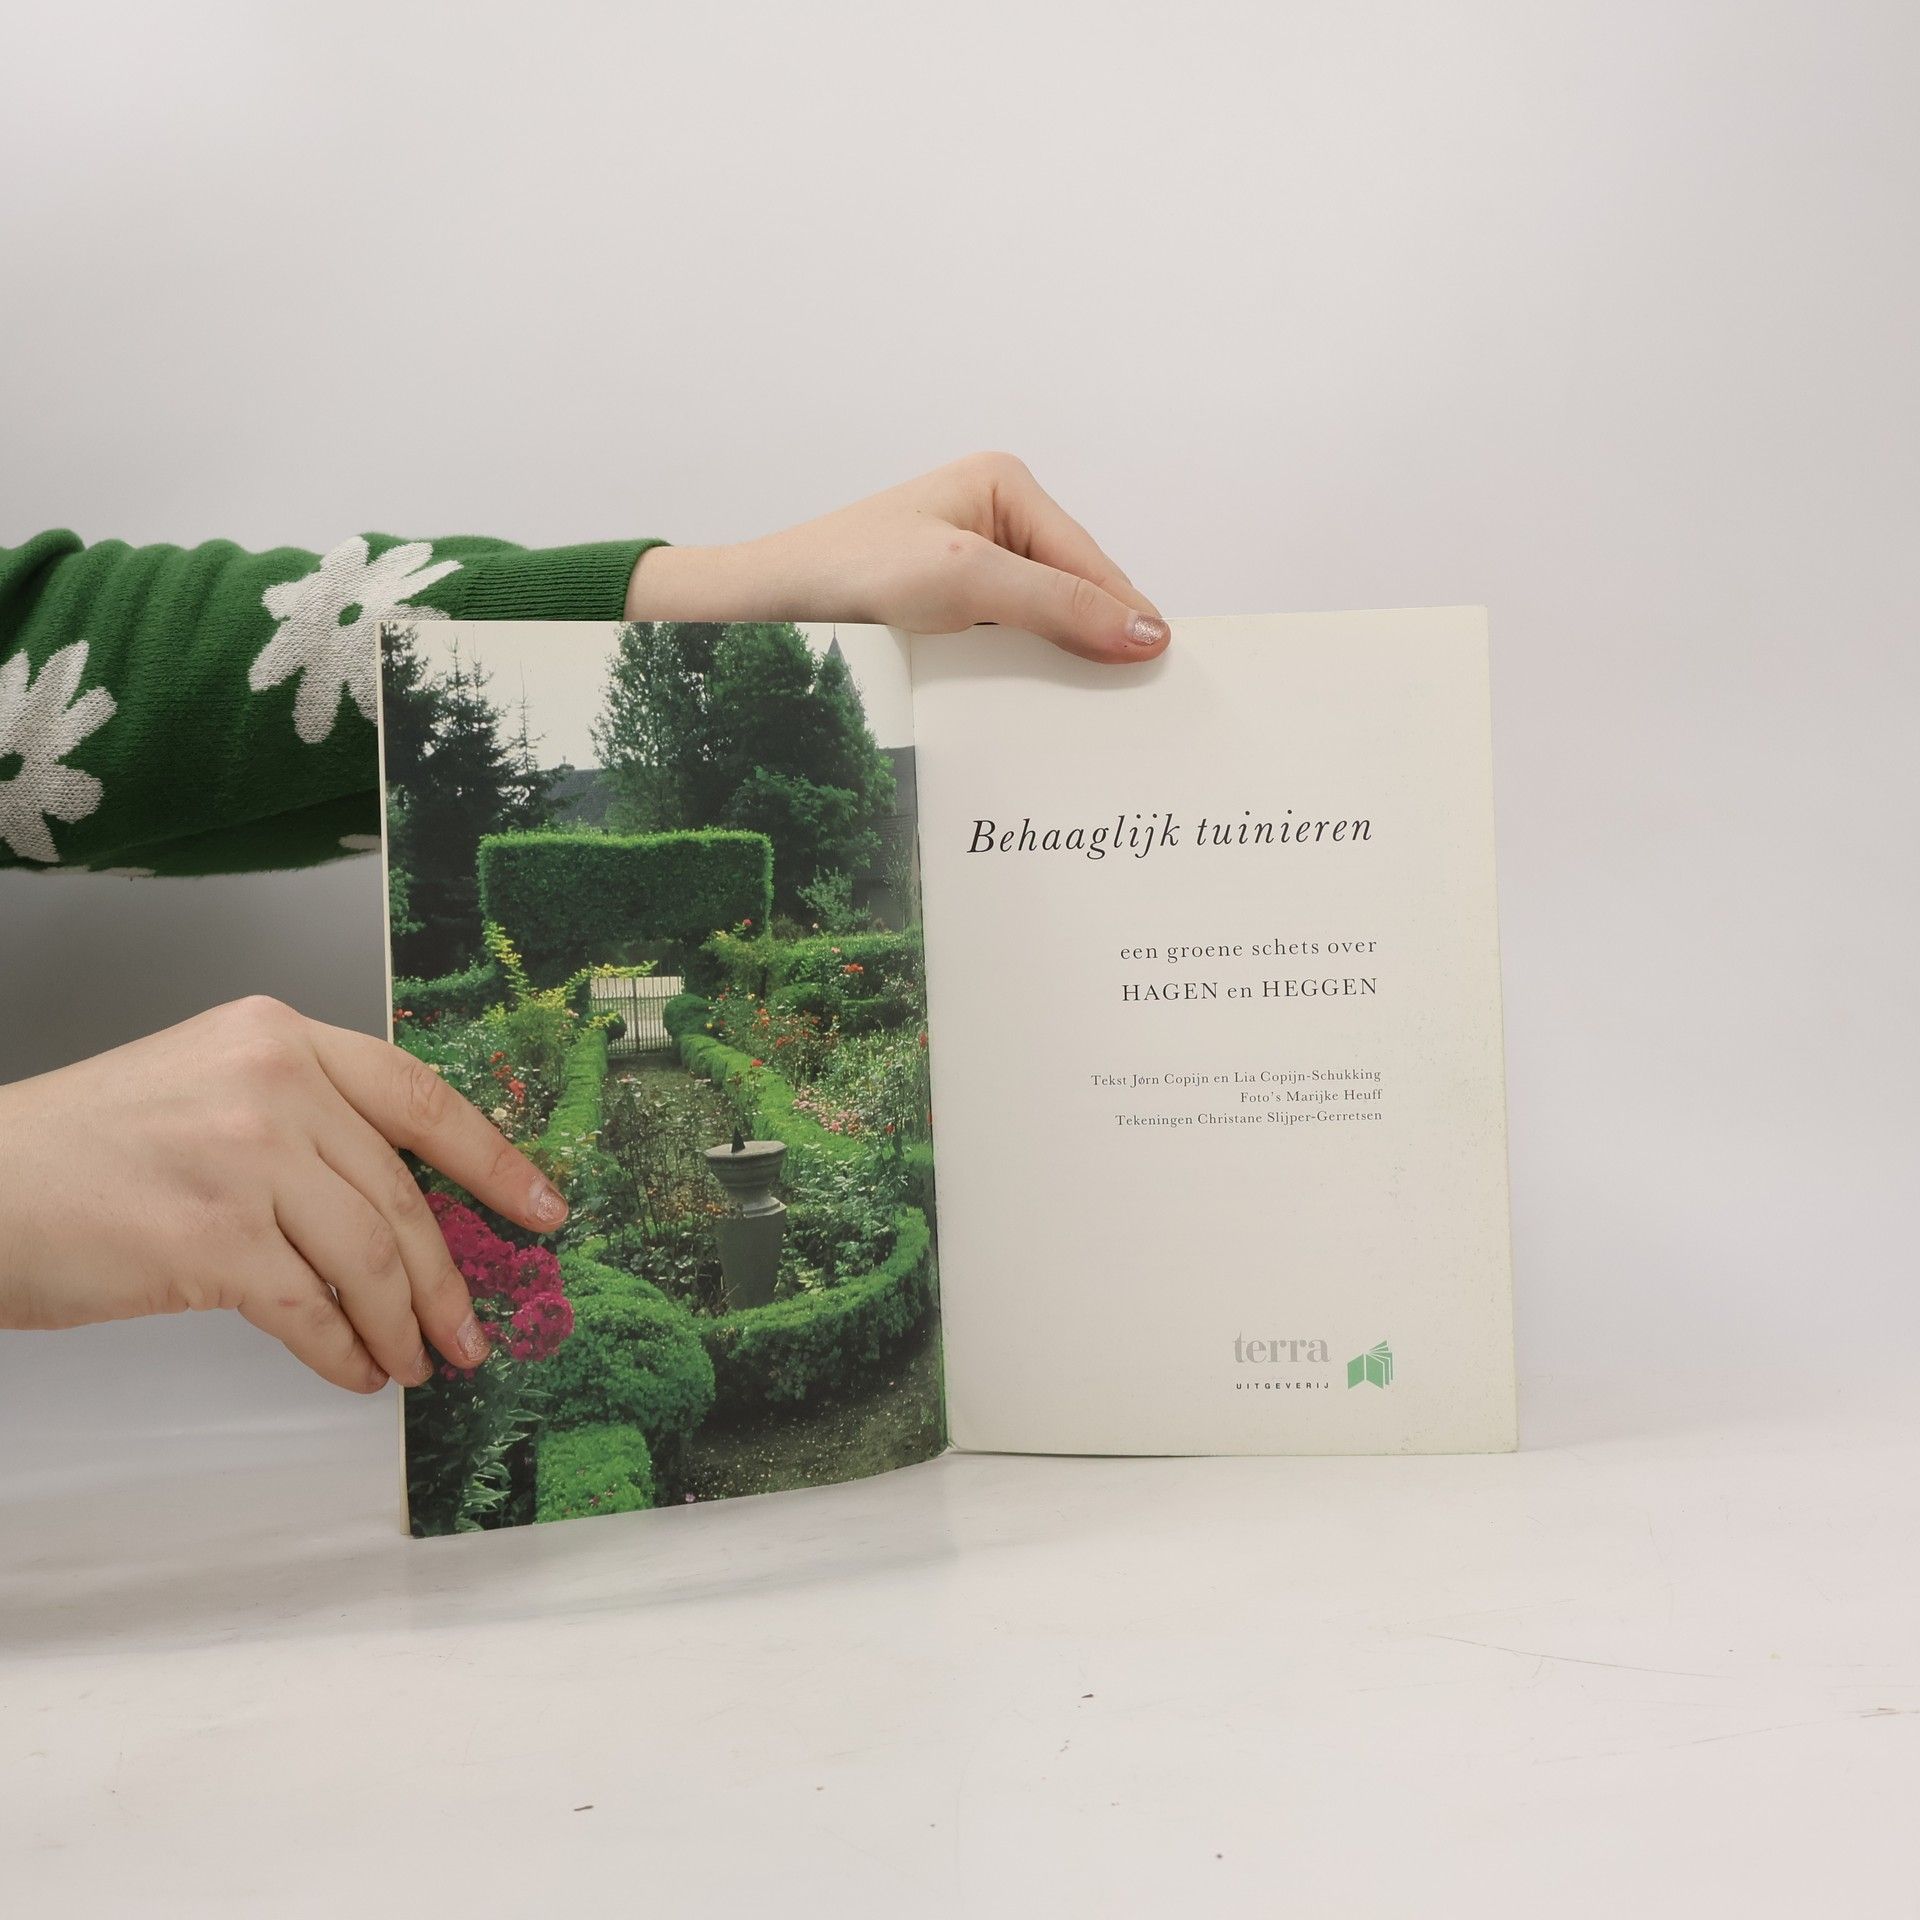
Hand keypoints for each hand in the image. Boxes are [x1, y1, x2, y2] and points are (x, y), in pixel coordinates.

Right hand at [0, 997, 567, 1392]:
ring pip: (372, 1258)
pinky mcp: (212, 1239)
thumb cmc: (88, 1148)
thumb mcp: (211, 1086)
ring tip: (416, 1364)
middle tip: (474, 1333)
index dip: (494, 1159)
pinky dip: (344, 1351)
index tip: (545, 1206)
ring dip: (405, 1325)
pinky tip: (356, 1370)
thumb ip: (307, 1120)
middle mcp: (275, 1084)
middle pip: (403, 1194)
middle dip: (451, 1278)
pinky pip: (314, 1310)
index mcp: (282, 1036)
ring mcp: (246, 1159)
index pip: (420, 1095)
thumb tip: (404, 1208)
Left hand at [624, 452, 1170, 663]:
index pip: (1090, 560)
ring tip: (1090, 717)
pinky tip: (1033, 711)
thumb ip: (1059, 603)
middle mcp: (992, 520)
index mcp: (1004, 486)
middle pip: (1073, 592)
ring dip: (1056, 668)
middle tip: (1134, 706)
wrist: (762, 611)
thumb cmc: (848, 574)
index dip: (1126, 616)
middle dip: (1093, 644)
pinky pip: (1006, 646)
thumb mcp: (967, 581)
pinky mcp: (945, 613)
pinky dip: (1021, 678)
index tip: (1165, 672)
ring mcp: (968, 569)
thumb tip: (1147, 634)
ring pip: (1041, 625)